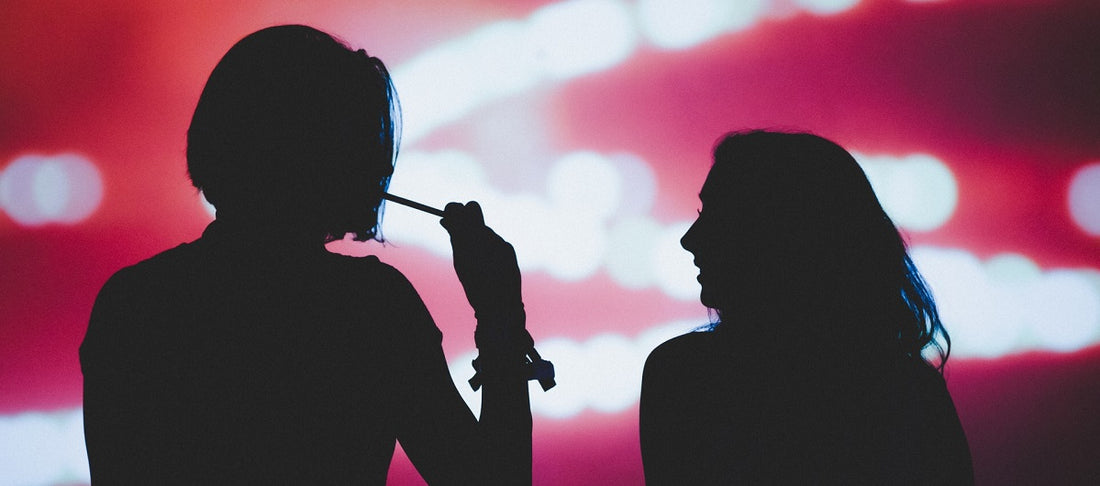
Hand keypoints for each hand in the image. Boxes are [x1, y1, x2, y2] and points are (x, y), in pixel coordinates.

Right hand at [440, 202, 522, 321]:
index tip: (446, 215)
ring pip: (484, 230)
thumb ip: (455, 238)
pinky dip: (487, 247)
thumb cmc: (477, 288)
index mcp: (472, 241)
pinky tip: (486, 262)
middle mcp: (489, 237)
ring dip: (476, 237)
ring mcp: (501, 242)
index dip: (453, 210)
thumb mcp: (460, 263)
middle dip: (464, 218)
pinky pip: (494, 241)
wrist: (501, 308)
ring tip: (473, 257)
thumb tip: (446, 220)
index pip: (461, 210)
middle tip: (455, 228)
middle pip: (474, 212)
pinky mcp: (509, 249)